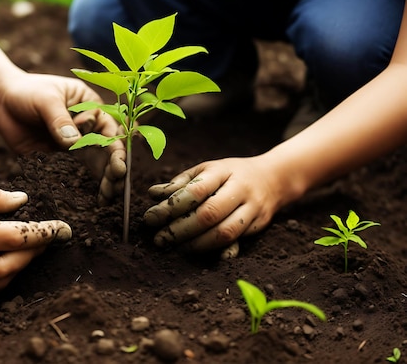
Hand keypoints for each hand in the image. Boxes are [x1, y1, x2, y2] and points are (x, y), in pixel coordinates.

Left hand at [0, 70, 126, 204]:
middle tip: (115, 185)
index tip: (117, 165)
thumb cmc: (26, 91)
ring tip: (107, 198)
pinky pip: (74, 173)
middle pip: (106, 150)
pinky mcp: (59, 159)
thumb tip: (73, 142)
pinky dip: (82, 186)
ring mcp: (74, 145)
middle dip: (113, 168)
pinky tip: (93, 199)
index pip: (108, 129)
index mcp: (91, 107)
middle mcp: (87, 128)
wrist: (1, 101)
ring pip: (94, 165)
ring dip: (103, 181)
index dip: (114, 148)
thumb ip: (60, 120)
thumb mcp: (46, 100)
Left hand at [143, 156, 282, 256]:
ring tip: (177, 248)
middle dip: (180, 230)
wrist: (273, 178)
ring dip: (197, 244)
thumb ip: (180, 183)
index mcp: (223, 171)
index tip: (151, 218)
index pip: (196, 190)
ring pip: (225, 232)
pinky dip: (218, 252)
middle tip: (159, 239)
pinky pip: (237, 243)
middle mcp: (240, 189)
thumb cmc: (229, 175)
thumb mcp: (206, 170)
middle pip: (209, 214)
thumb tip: (153, 194)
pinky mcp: (259, 226)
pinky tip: (200, 254)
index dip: (172, 206)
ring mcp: (253, 209)